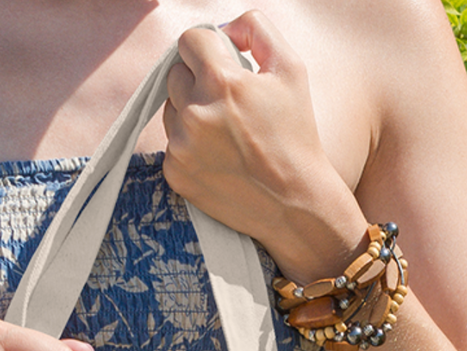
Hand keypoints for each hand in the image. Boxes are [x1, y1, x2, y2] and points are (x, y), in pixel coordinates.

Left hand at [162, 12, 364, 279]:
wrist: (295, 204)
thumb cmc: (296, 136)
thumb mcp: (291, 69)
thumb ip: (257, 29)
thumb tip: (225, 29)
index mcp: (221, 81)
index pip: (189, 41)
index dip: (207, 50)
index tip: (221, 66)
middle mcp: (195, 112)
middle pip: (175, 74)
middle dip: (198, 82)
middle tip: (228, 106)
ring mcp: (181, 147)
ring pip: (170, 110)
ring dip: (191, 114)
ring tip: (225, 135)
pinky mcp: (175, 174)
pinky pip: (171, 145)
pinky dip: (189, 148)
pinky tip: (219, 159)